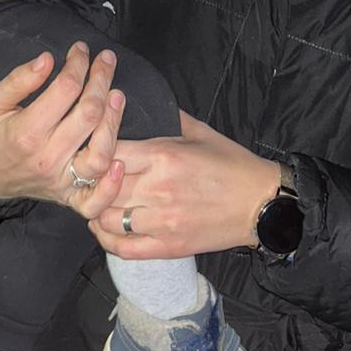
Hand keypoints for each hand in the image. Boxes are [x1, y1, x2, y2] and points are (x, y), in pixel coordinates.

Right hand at [0, 41, 126, 220]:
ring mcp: (60, 180)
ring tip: (117, 94)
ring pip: (100, 153)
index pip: (65, 90)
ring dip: (114, 121)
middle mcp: (47, 158)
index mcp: (26, 132)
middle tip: (106, 60)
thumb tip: (47, 59)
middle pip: (88, 114)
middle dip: (101, 80)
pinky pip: (95, 200)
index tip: (81, 50)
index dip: (78, 64)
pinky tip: (120, 162)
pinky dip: (111, 186)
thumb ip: (18, 81)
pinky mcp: (69, 197)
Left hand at [90, 113, 280, 259]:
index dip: (96, 150)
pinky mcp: (166, 246)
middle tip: (88, 176)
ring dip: (96, 209)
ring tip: (97, 200)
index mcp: (163, 156)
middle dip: (91, 180)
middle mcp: (157, 189)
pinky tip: (104, 227)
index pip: (109, 151)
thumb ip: (168, 117)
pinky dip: (106, 239)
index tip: (93, 149)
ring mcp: (160, 222)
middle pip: (101, 186)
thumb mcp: (201, 132)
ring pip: (105, 218)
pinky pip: (122, 248)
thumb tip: (142, 103)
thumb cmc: (233, 165)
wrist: (262, 205)